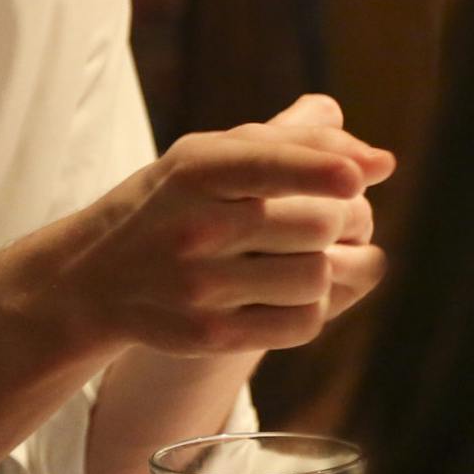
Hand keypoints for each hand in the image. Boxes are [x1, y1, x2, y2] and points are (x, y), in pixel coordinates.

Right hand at [61, 94, 393, 355]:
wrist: (95, 277)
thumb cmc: (175, 201)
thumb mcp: (211, 154)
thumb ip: (293, 139)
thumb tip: (378, 161)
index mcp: (197, 169)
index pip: (266, 164)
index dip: (319, 169)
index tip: (360, 176)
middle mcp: (196, 226)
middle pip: (316, 222)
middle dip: (348, 216)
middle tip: (343, 215)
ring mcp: (201, 286)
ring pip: (318, 275)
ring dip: (332, 262)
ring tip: (312, 252)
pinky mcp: (211, 334)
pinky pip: (304, 322)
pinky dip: (314, 304)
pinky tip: (294, 289)